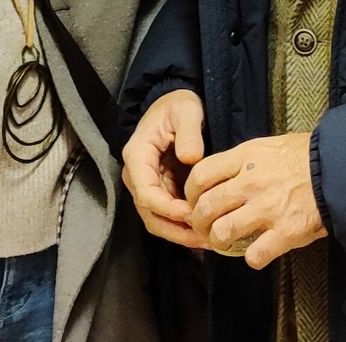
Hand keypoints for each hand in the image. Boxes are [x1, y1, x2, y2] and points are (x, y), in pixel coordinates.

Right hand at [122, 89, 207, 248]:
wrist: (174, 104)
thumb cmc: (178, 105)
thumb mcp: (186, 110)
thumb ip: (189, 133)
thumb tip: (190, 158)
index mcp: (137, 155)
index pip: (146, 192)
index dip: (168, 209)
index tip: (193, 215)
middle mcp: (137, 174)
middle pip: (150, 213)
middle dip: (176, 229)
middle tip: (205, 237)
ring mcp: (146, 184)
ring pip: (157, 220)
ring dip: (180, 234)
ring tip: (209, 240)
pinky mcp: (159, 190)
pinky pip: (167, 217)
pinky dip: (183, 228)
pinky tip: (205, 233)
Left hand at [185, 132, 325, 268]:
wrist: (337, 170)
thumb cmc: (301, 156)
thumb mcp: (264, 147)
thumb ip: (239, 162)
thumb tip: (218, 177)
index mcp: (243, 158)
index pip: (200, 175)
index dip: (190, 193)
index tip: (193, 201)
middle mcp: (250, 183)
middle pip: (205, 206)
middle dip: (197, 222)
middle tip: (202, 227)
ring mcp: (266, 209)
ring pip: (223, 231)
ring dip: (218, 241)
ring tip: (222, 242)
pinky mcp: (285, 232)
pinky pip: (255, 254)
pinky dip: (251, 258)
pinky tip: (255, 254)